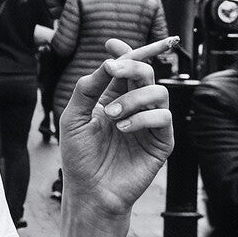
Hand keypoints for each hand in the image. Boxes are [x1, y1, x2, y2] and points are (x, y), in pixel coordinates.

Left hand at [58, 36, 174, 221]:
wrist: (89, 192)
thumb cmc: (79, 158)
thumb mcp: (74, 118)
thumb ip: (87, 89)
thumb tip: (106, 63)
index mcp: (114, 99)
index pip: (125, 69)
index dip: (123, 53)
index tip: (110, 44)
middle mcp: (135, 108)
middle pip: (145, 73)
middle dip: (131, 65)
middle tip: (112, 69)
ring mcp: (150, 124)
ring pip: (158, 91)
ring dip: (134, 97)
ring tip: (111, 116)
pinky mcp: (162, 142)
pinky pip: (163, 116)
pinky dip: (142, 117)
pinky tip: (122, 128)